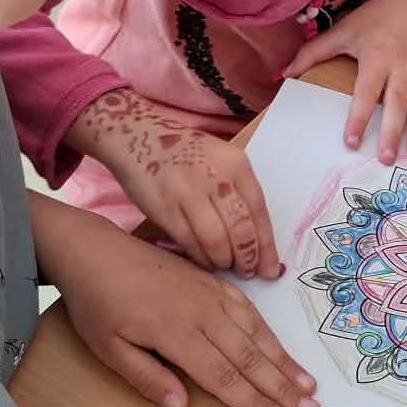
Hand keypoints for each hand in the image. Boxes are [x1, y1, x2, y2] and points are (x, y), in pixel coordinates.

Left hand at [58, 209, 319, 406]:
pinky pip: (249, 309)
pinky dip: (270, 333)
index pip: (222, 375)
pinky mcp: (211, 281)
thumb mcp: (108, 347)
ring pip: (256, 332)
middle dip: (282, 387)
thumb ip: (147, 378)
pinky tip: (282, 350)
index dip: (253, 401)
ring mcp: (210, 293)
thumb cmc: (97, 303)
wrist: (94, 250)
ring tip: (309, 386)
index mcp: (175, 332)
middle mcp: (201, 312)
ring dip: (285, 362)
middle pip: (249, 356)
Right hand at [69, 89, 279, 278]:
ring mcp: (188, 192)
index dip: (266, 245)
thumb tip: (255, 237)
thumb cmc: (184, 152)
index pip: (259, 211)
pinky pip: (189, 241)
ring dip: (223, 260)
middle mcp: (215, 177)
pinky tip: (205, 261)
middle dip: (247, 258)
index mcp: (236, 164)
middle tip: (247, 271)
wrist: (137, 135)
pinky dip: (200, 257)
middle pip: (240, 229)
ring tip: (225, 265)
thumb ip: (238, 191)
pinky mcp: (164, 208)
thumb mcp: (220, 159)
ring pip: (216, 240)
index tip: (269, 268)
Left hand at [283, 0, 406, 164]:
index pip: (365, 93)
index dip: (358, 118)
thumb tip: (285, 74)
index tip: (351, 141)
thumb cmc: (377, 17)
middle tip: (384, 158)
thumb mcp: (344, 30)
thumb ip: (314, 52)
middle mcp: (402, 65)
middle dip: (390, 132)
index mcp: (376, 56)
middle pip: (396, 103)